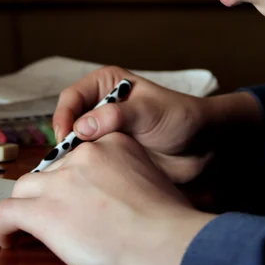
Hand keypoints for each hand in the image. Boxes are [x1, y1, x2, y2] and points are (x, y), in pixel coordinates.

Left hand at [0, 133, 213, 264]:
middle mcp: (83, 155)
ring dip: (25, 205)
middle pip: (51, 169)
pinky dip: (3, 226)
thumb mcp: (149, 176)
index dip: (72, 174)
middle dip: (50, 191)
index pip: (78, 152)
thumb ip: (125, 172)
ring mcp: (61, 180)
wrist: (160, 239)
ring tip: (26, 225)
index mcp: (111, 142)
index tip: (74, 191)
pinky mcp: (44, 209)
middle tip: (55, 213)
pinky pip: (8, 211)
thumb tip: (114, 192)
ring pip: (24, 186)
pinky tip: (9, 237)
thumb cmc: (164, 218)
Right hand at [53, 66, 261, 183]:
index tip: (66, 137)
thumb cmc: (179, 117)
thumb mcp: (149, 111)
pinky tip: (89, 180)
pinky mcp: (108, 154)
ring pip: (74, 145)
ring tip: (76, 172)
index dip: (64, 116)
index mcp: (105, 84)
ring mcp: (102, 131)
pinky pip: (87, 162)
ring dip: (73, 158)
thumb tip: (82, 127)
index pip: (72, 97)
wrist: (201, 146)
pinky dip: (84, 170)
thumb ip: (117, 116)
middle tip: (66, 161)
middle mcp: (99, 106)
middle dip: (64, 140)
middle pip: (67, 122)